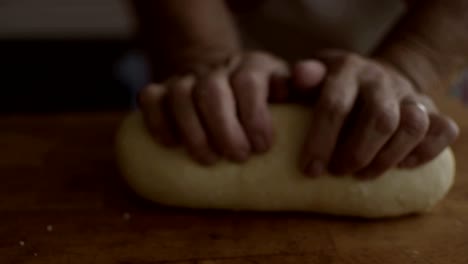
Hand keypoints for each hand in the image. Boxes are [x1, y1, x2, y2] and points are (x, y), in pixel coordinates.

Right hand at [138, 51, 323, 164]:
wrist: (224, 79)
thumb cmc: (265, 99)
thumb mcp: (288, 92)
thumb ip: (301, 87)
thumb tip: (309, 80)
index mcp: (252, 67)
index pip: (249, 82)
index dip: (254, 115)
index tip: (262, 147)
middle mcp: (217, 69)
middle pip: (212, 92)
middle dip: (224, 129)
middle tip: (237, 157)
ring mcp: (186, 78)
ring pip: (180, 95)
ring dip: (193, 131)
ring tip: (209, 160)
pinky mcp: (162, 90)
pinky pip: (150, 98)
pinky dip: (157, 121)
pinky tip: (170, 144)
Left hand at [295, 49, 459, 178]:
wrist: (374, 75)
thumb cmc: (333, 86)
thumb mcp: (313, 78)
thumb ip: (302, 78)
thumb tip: (298, 76)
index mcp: (347, 69)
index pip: (335, 105)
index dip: (322, 141)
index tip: (311, 170)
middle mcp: (381, 79)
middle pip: (380, 119)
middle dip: (357, 153)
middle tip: (338, 172)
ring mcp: (409, 93)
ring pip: (414, 126)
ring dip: (388, 158)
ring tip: (364, 174)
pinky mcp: (432, 109)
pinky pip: (444, 130)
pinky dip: (426, 152)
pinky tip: (402, 166)